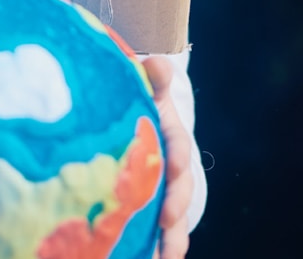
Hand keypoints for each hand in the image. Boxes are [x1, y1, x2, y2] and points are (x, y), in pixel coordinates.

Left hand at [142, 56, 192, 258]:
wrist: (121, 117)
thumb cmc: (128, 100)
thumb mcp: (138, 83)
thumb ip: (150, 74)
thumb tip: (159, 65)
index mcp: (169, 136)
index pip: (179, 145)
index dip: (179, 158)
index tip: (175, 169)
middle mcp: (169, 167)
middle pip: (181, 190)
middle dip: (177, 207)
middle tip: (168, 222)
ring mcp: (159, 192)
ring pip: (172, 220)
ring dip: (172, 239)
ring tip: (167, 258)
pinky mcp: (144, 212)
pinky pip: (151, 235)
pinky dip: (153, 251)